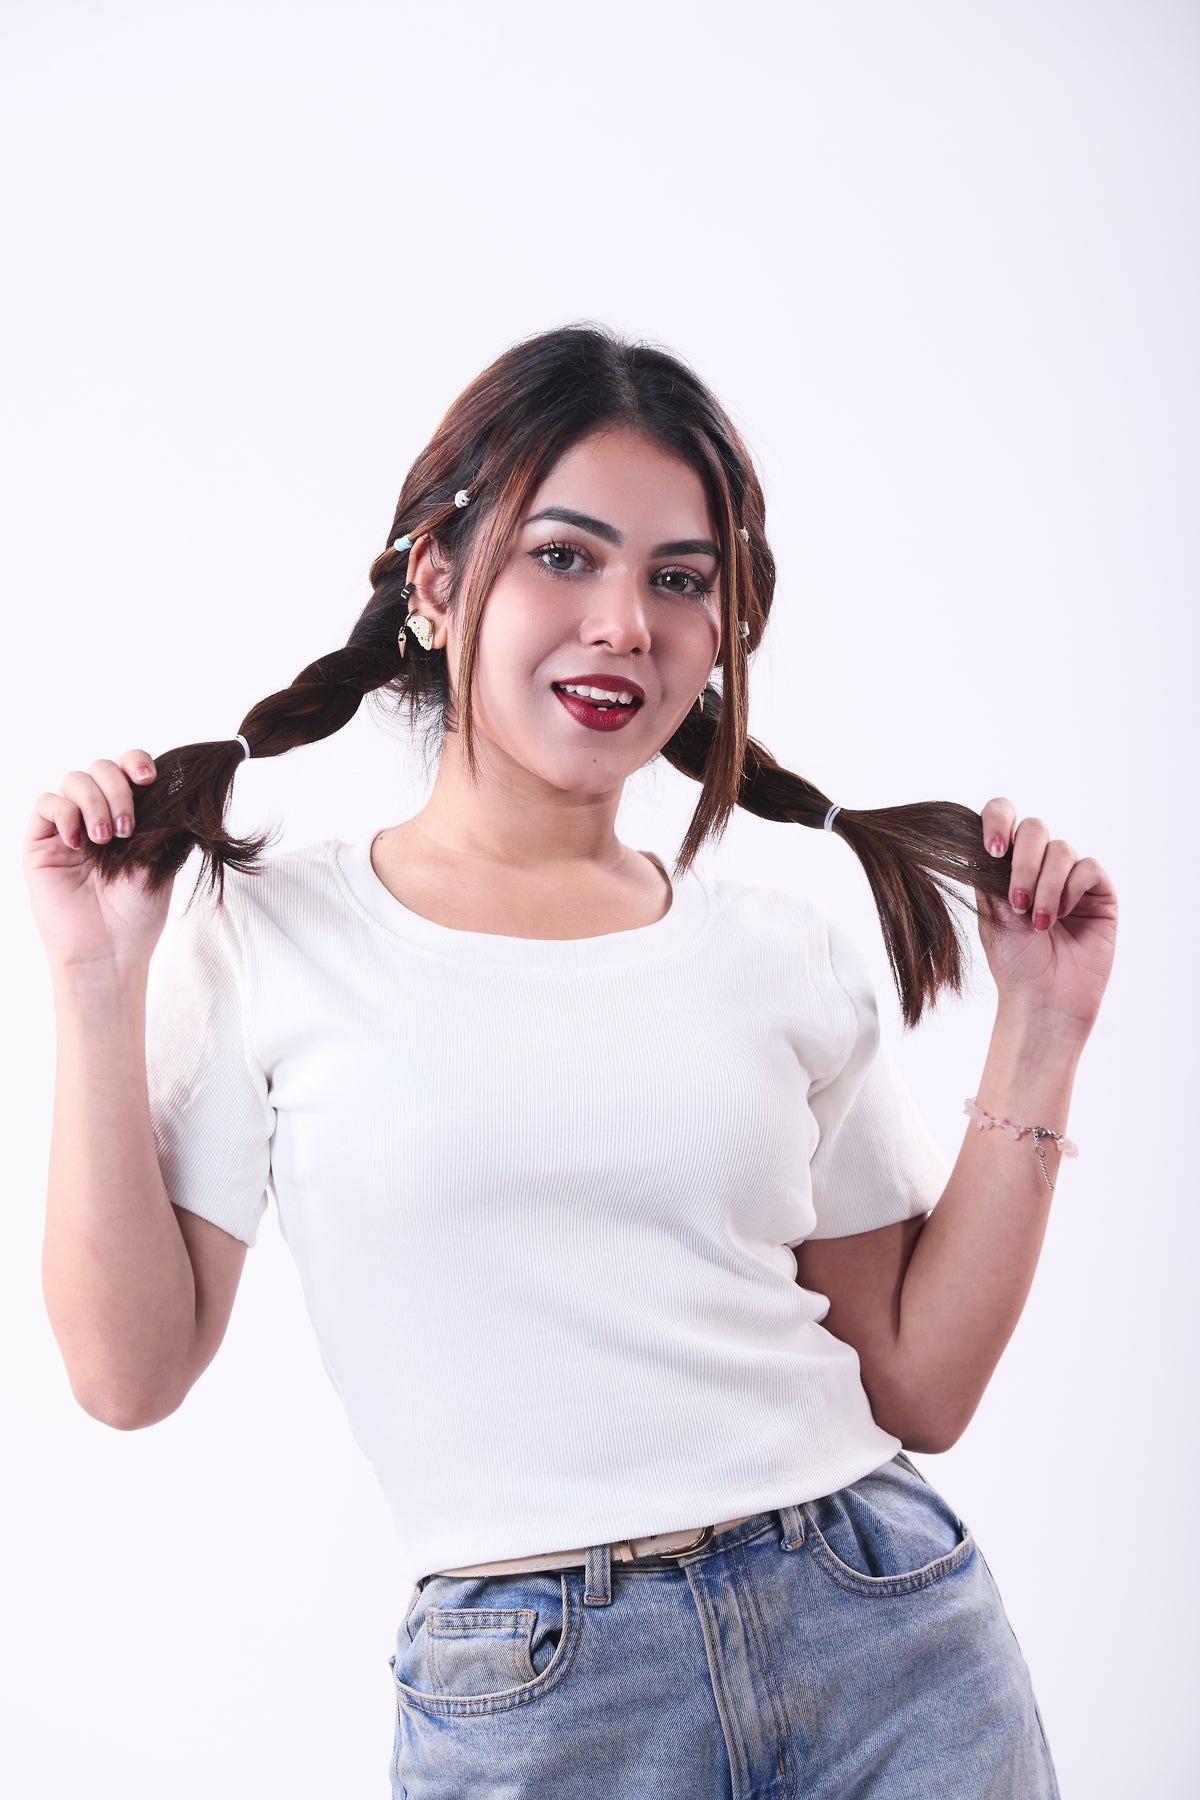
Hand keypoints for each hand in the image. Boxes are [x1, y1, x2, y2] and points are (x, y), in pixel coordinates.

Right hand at [23, 750, 174, 973]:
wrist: (110, 950)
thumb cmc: (138, 913)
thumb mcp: (162, 858)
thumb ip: (164, 819)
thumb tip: (175, 783)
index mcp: (127, 816)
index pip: (126, 769)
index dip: (135, 762)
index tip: (150, 779)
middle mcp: (96, 816)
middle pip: (99, 768)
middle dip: (117, 789)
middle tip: (127, 828)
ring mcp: (67, 828)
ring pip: (73, 779)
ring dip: (95, 802)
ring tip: (105, 840)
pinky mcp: (40, 843)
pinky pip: (46, 804)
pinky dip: (65, 814)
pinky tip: (80, 843)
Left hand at [974, 797, 1116, 1033]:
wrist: (1043, 999)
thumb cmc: (1013, 961)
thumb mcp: (990, 911)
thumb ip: (988, 870)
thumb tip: (980, 834)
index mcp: (1007, 865)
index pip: (1004, 817)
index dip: (998, 820)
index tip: (993, 850)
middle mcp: (1039, 866)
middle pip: (1035, 828)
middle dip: (1024, 862)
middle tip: (1017, 902)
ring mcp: (1070, 877)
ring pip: (1062, 849)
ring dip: (1046, 885)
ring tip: (1039, 923)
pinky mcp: (1099, 892)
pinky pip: (1088, 868)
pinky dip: (1070, 890)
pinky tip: (1061, 917)